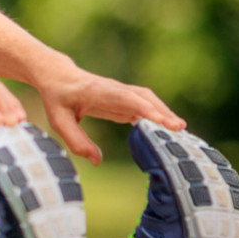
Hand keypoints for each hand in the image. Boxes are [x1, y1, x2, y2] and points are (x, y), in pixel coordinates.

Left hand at [32, 63, 185, 164]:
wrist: (60, 77)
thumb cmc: (58, 99)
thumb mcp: (59, 120)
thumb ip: (76, 141)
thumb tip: (97, 160)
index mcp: (98, 91)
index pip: (125, 98)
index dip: (144, 108)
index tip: (161, 120)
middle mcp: (114, 89)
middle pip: (143, 97)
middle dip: (161, 111)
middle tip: (178, 129)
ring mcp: (121, 93)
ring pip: (148, 99)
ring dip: (164, 112)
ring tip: (180, 131)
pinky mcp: (125, 99)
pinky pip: (145, 105)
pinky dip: (158, 115)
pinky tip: (168, 131)